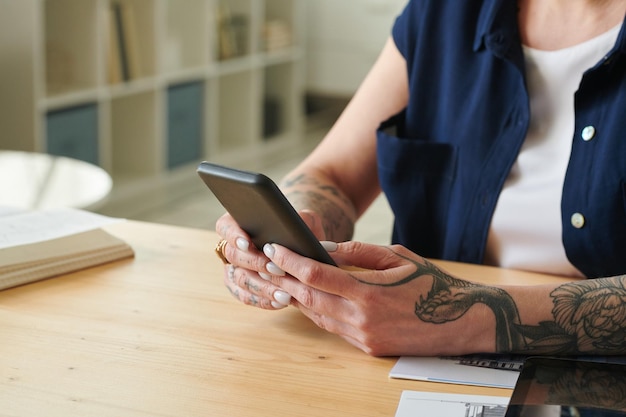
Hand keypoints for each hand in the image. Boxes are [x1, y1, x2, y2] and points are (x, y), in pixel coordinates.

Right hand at [214, 210, 326, 309]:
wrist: (303, 245)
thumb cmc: (301, 227)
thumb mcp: (304, 219)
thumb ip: (299, 220)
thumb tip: (295, 231)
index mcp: (238, 223)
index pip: (226, 227)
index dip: (234, 236)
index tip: (248, 244)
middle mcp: (232, 246)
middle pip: (233, 255)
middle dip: (256, 263)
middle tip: (278, 270)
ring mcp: (234, 268)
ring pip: (240, 279)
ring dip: (262, 287)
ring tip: (284, 293)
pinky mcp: (241, 288)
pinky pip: (246, 297)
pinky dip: (263, 300)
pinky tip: (280, 302)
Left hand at [262, 241, 495, 355]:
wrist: (463, 320)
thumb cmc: (432, 282)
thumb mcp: (397, 257)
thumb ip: (358, 253)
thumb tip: (324, 249)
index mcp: (369, 291)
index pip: (316, 275)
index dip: (290, 261)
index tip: (273, 248)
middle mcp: (362, 318)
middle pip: (308, 298)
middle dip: (284, 280)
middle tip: (266, 264)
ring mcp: (364, 337)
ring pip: (317, 316)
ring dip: (296, 298)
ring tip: (279, 279)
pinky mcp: (369, 348)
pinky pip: (332, 328)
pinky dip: (316, 312)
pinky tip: (306, 299)